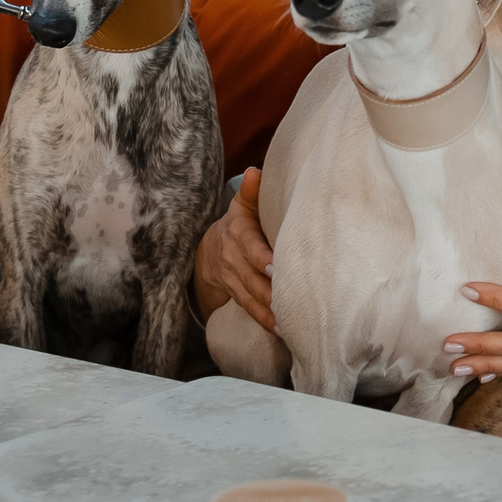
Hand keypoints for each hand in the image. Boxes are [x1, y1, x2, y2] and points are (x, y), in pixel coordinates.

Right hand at [193, 168, 274, 330]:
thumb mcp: (243, 205)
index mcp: (238, 234)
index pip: (249, 246)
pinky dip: (265, 320)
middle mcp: (233, 259)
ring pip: (251, 297)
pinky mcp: (237, 294)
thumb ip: (251, 192)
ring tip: (288, 320)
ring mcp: (234, 279)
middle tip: (288, 298)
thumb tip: (255, 172)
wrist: (213, 248)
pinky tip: (282, 330)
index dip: (260, 258)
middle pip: (251, 277)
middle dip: (268, 289)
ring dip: (268, 310)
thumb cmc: (240, 222)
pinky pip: (250, 309)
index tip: (275, 267)